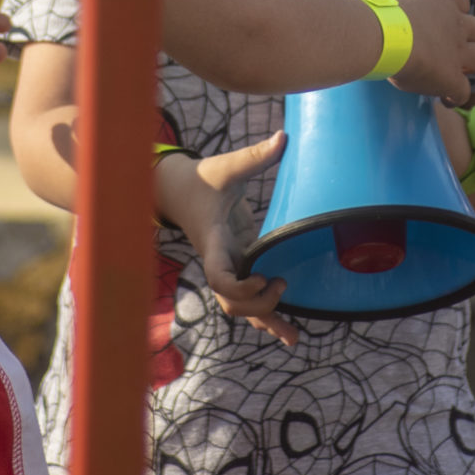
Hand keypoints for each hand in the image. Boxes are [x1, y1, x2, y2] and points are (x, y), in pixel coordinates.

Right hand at [155, 134, 300, 347]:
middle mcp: (220, 260)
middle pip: (231, 301)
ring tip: (293, 336)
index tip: (263, 277)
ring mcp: (229, 266)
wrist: (180, 190)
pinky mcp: (239, 265)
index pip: (218, 276)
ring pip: (241, 306)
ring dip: (265, 320)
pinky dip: (265, 315)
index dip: (239, 285)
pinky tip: (285, 332)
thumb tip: (285, 137)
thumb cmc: (202, 178)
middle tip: (283, 284)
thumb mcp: (227, 167)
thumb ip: (255, 157)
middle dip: (257, 305)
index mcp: (213, 240)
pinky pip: (249, 298)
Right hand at [369, 0, 474, 102]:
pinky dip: (456, 97)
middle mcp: (455, 23)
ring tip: (453, 74)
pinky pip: (463, 92)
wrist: (382, 36)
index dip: (455, 13)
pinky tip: (444, 99)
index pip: (461, 1)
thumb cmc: (377, 12)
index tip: (441, 23)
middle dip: (471, 40)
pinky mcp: (452, 78)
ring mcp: (457, 51)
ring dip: (470, 66)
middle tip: (451, 50)